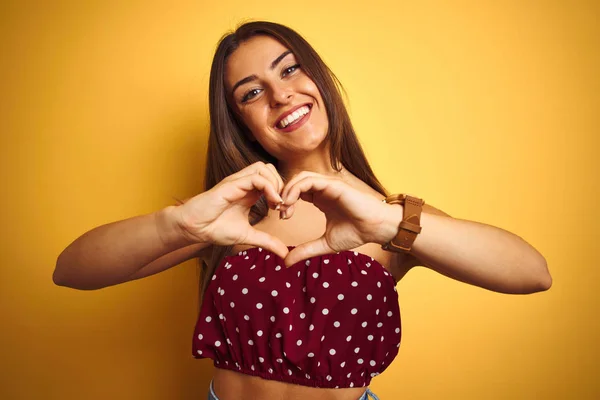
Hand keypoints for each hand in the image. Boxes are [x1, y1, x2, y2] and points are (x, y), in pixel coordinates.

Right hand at [174, 162, 289, 258]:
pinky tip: (271, 203)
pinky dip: (269, 187)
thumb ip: (267, 242)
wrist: (194, 229)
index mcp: (249, 192)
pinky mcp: (231, 185)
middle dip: (282, 185)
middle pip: (270, 169)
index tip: (284, 213)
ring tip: (277, 204)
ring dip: (276, 184)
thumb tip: (285, 253)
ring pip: (264, 168)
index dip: (283, 193)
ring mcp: (237, 182)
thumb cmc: (215, 229)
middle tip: (283, 206)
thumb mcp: (248, 236)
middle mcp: (244, 184)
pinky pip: (256, 178)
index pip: (272, 180)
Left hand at [278, 172, 388, 266]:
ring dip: (288, 189)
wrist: (376, 229)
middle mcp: (323, 189)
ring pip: (300, 177)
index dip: (286, 201)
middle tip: (279, 210)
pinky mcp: (333, 184)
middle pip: (295, 181)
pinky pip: (309, 180)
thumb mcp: (324, 244)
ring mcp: (328, 185)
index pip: (297, 191)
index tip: (282, 217)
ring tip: (283, 206)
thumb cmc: (356, 233)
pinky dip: (296, 188)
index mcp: (321, 198)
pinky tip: (290, 203)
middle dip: (283, 193)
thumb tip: (286, 262)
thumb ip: (305, 250)